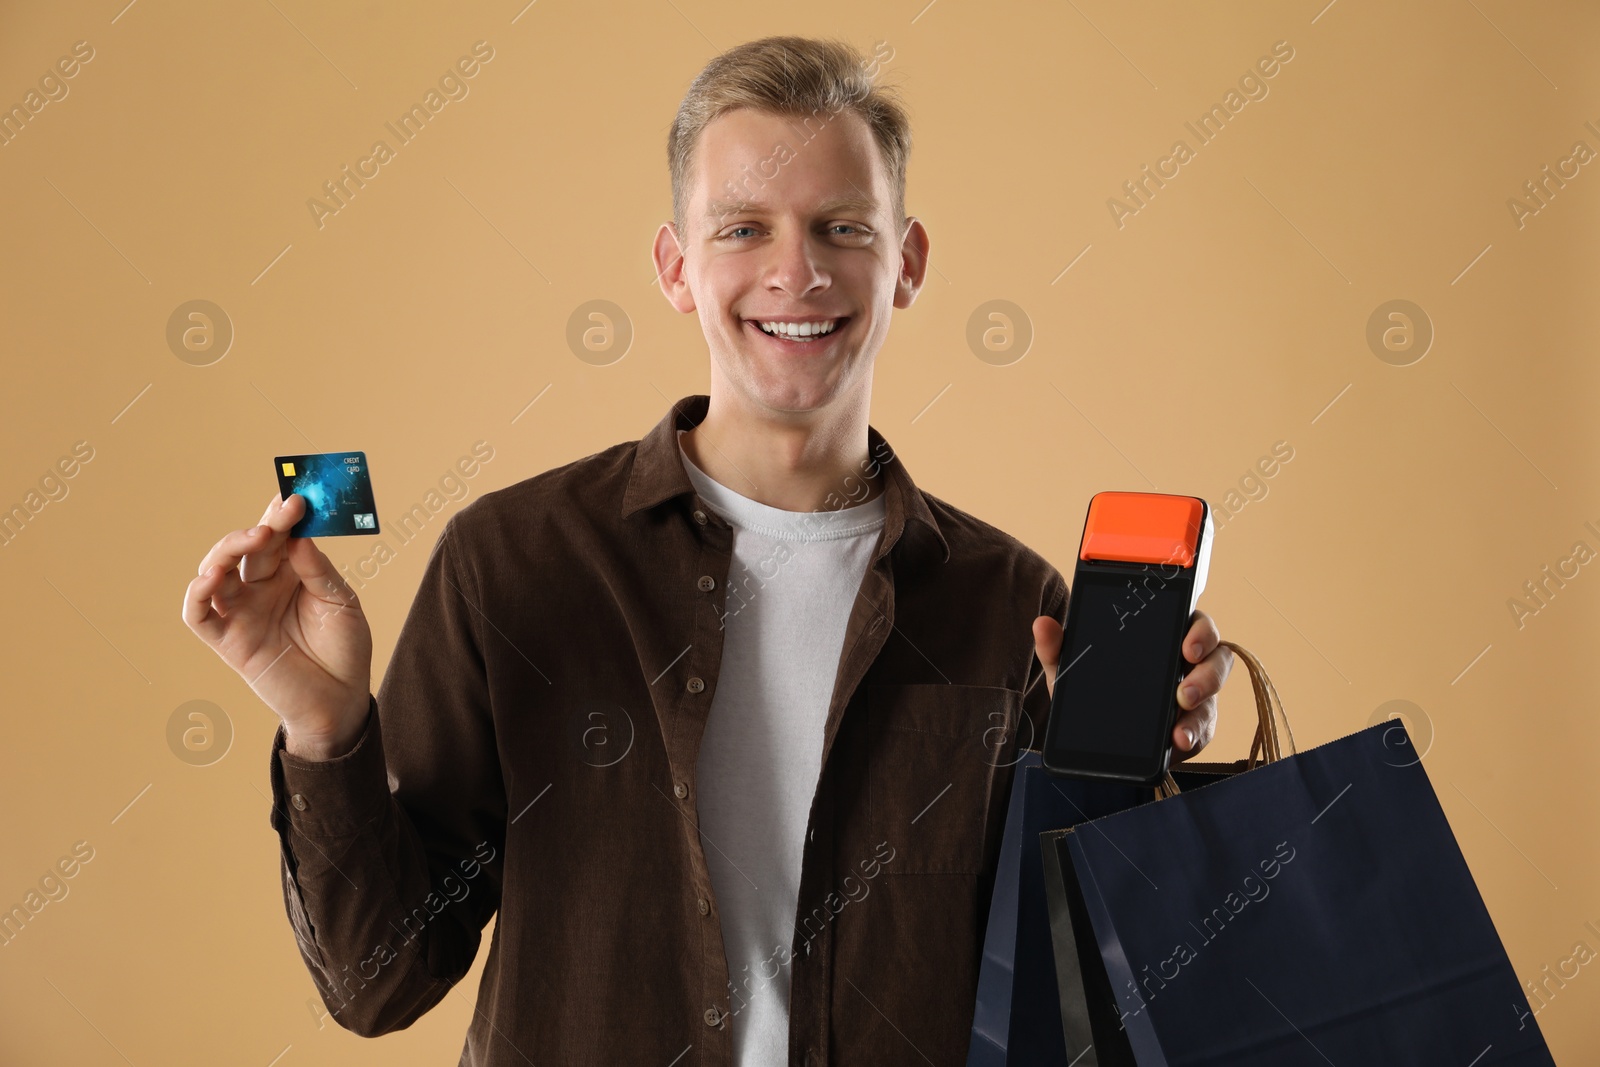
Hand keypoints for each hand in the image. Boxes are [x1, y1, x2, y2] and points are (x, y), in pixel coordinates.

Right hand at [182, 492, 372, 759]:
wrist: (341, 700)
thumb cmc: (344, 649)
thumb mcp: (341, 605)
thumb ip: (318, 573)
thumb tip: (300, 538)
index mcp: (290, 573)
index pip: (279, 536)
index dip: (282, 515)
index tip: (296, 495)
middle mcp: (261, 588)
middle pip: (248, 548)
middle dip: (262, 526)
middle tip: (282, 515)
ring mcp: (241, 612)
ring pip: (216, 571)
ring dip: (227, 550)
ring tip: (254, 538)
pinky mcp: (228, 641)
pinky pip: (198, 615)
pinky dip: (197, 594)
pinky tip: (211, 576)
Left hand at [1031, 608, 1233, 760]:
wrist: (1094, 730)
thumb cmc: (1093, 686)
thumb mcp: (1072, 668)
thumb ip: (1057, 646)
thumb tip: (1042, 624)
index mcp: (1165, 636)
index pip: (1195, 623)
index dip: (1201, 631)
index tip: (1187, 645)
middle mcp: (1189, 663)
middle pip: (1218, 658)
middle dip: (1207, 675)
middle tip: (1183, 693)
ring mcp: (1197, 695)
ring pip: (1215, 698)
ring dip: (1201, 712)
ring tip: (1178, 728)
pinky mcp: (1196, 726)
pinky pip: (1204, 730)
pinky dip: (1192, 737)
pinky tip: (1176, 744)